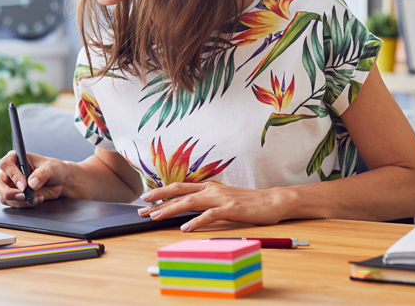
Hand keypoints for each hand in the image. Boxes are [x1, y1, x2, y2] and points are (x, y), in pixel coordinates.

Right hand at [0, 150, 69, 207]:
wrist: (61, 182)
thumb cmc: (54, 169)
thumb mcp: (51, 168)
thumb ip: (42, 174)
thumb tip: (31, 184)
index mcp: (16, 158)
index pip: (5, 165)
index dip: (12, 175)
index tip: (24, 185)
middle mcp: (10, 172)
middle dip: (8, 193)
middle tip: (23, 196)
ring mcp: (11, 185)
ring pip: (4, 196)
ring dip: (20, 201)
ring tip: (37, 197)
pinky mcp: (15, 196)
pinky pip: (13, 203)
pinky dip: (24, 204)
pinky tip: (37, 199)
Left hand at [136, 182, 288, 230]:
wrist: (272, 201)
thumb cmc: (247, 202)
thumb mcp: (222, 198)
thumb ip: (205, 201)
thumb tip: (186, 209)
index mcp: (207, 187)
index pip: (179, 189)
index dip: (161, 193)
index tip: (146, 199)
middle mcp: (210, 189)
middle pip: (178, 192)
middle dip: (158, 199)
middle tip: (142, 207)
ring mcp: (220, 198)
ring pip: (189, 202)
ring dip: (170, 209)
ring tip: (155, 217)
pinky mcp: (230, 208)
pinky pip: (209, 215)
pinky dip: (196, 221)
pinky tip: (185, 228)